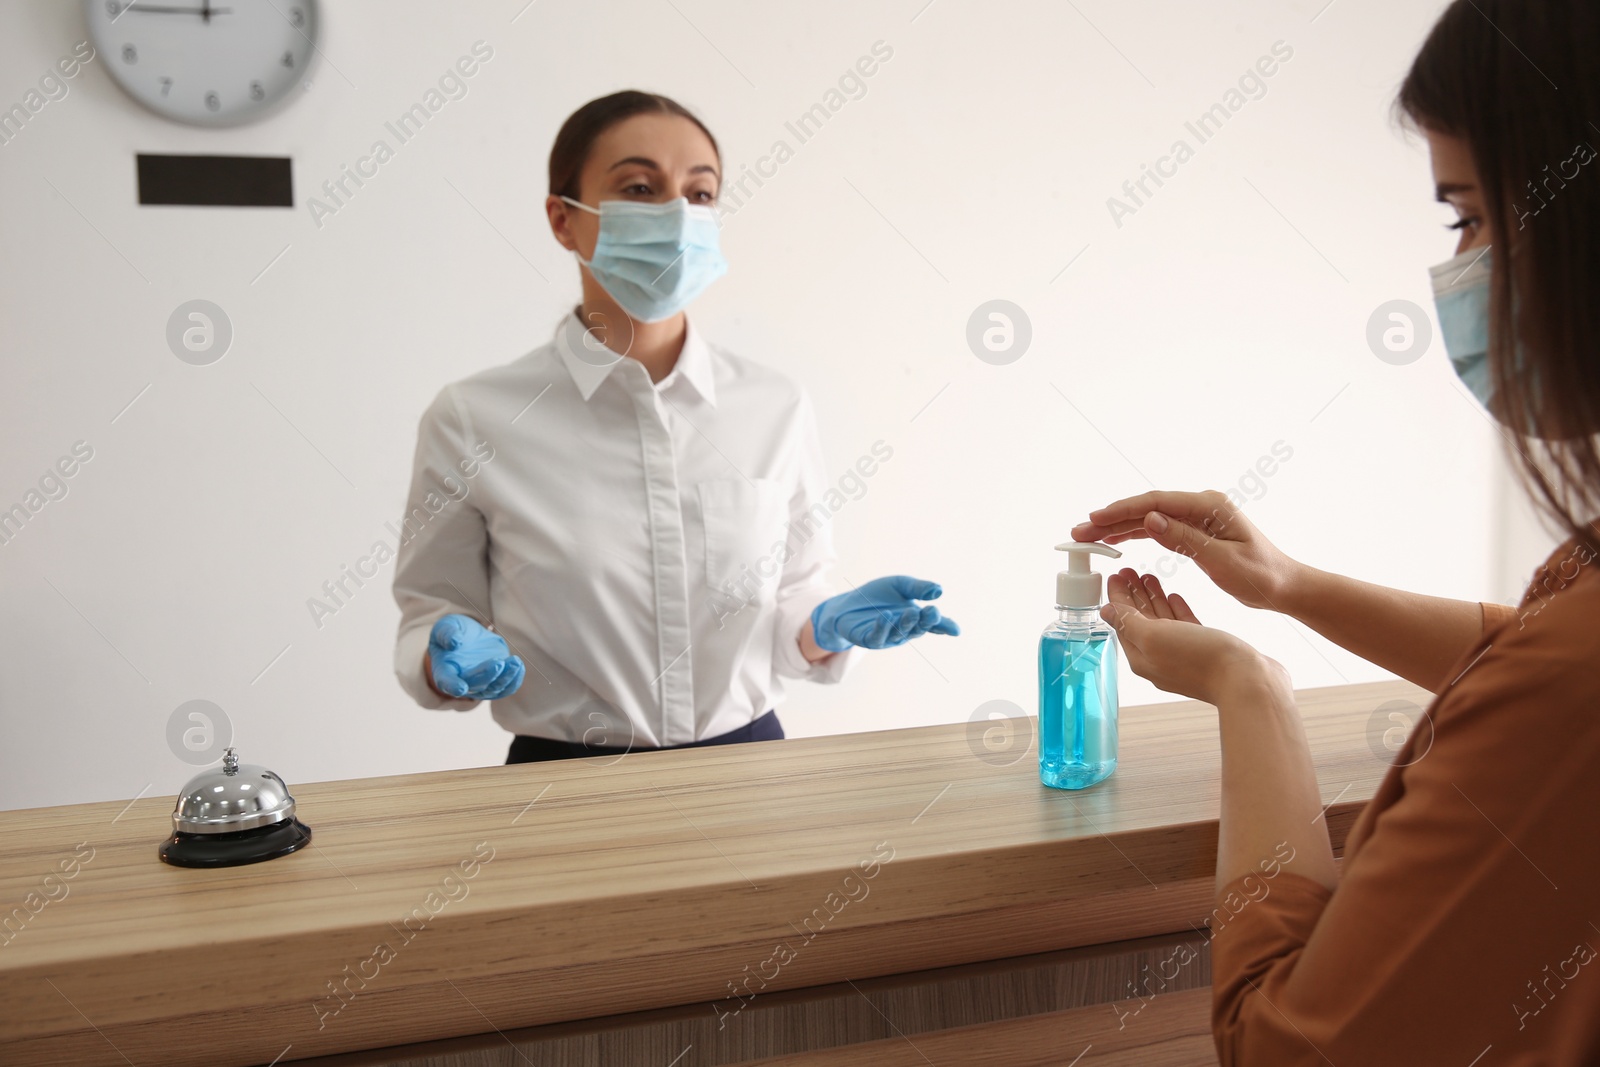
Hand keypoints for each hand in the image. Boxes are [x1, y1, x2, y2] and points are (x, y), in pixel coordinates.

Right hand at [427, 614, 524, 699]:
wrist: (466, 636)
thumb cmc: (451, 631)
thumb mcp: (444, 627)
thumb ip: (446, 633)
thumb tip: (454, 642)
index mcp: (444, 671)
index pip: (446, 682)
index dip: (452, 685)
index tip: (461, 688)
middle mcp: (462, 681)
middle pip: (475, 685)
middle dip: (487, 675)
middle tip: (498, 663)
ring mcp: (481, 683)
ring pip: (494, 688)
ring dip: (506, 678)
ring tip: (515, 662)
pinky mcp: (496, 680)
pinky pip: (507, 687)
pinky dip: (514, 680)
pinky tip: (519, 666)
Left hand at [810, 576, 960, 651]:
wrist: (848, 603)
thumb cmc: (878, 596)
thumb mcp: (900, 584)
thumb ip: (918, 588)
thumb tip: (939, 590)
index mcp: (916, 619)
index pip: (933, 623)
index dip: (944, 627)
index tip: (956, 630)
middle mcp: (904, 630)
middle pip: (918, 628)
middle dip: (926, 620)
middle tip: (932, 611)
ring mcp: (888, 637)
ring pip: (899, 632)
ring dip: (906, 623)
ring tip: (910, 611)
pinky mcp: (869, 639)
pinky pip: (877, 636)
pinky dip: (882, 627)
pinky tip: (885, 615)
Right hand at [1071, 490, 1300, 610]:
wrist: (1284, 585)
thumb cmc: (1260, 576)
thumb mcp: (1223, 560)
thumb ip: (1185, 539)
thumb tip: (1150, 518)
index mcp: (1209, 506)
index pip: (1156, 503)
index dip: (1122, 510)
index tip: (1095, 520)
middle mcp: (1201, 506)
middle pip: (1147, 507)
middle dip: (1111, 518)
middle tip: (1080, 532)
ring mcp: (1198, 517)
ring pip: (1149, 517)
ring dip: (1118, 526)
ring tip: (1089, 536)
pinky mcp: (1195, 530)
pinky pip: (1159, 528)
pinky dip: (1135, 533)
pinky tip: (1116, 539)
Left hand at [1099, 569, 1279, 705]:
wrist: (1248, 681)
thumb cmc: (1203, 660)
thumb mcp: (1155, 636)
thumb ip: (1129, 622)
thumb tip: (1105, 611)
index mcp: (1142, 658)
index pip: (1122, 621)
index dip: (1117, 597)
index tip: (1115, 575)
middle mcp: (1159, 658)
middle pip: (1139, 621)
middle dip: (1133, 595)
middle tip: (1128, 571)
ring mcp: (1183, 655)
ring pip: (1161, 622)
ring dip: (1152, 598)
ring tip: (1147, 576)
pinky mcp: (1205, 651)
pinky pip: (1183, 627)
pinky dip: (1175, 610)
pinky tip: (1172, 597)